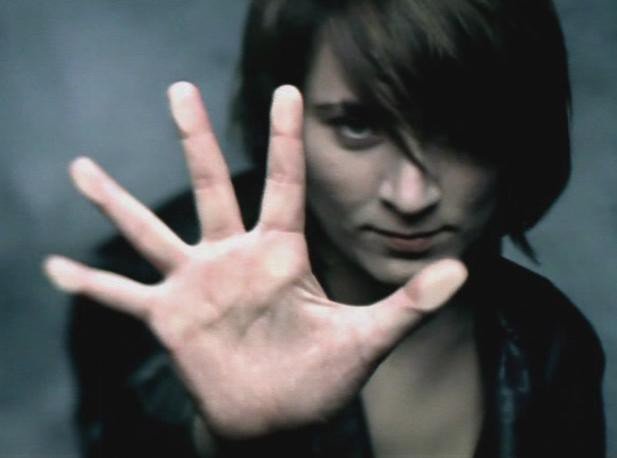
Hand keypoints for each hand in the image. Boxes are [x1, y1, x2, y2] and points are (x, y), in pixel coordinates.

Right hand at [44, 82, 466, 438]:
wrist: (279, 419)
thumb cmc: (320, 377)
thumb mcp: (367, 338)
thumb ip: (409, 304)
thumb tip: (462, 270)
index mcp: (279, 253)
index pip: (283, 182)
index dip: (286, 138)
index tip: (288, 91)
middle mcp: (232, 258)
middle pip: (210, 184)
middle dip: (195, 139)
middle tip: (180, 90)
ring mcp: (196, 285)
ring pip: (150, 231)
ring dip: (116, 202)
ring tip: (80, 168)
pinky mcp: (169, 319)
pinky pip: (121, 298)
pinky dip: (90, 285)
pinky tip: (54, 268)